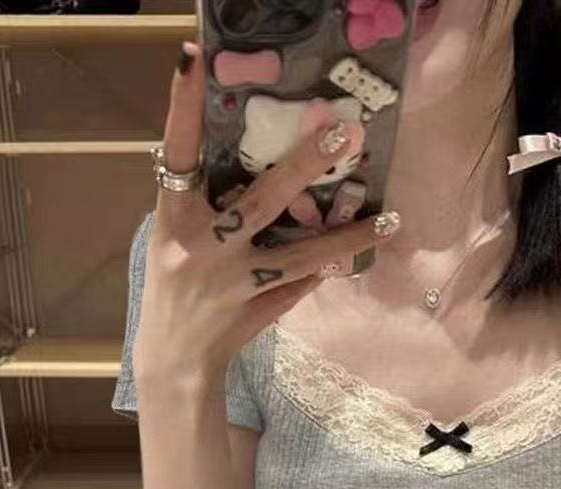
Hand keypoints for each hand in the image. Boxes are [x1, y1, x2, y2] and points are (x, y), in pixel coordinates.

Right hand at [132, 42, 399, 390]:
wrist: (175, 356)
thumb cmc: (172, 284)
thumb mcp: (172, 237)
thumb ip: (205, 201)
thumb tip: (263, 161)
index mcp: (174, 220)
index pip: (176, 154)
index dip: (181, 107)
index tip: (191, 58)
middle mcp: (205, 248)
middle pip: (260, 201)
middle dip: (303, 167)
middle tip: (344, 133)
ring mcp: (236, 281)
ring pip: (299, 254)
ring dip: (346, 236)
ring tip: (388, 217)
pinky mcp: (259, 305)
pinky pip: (304, 281)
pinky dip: (332, 264)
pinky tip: (366, 248)